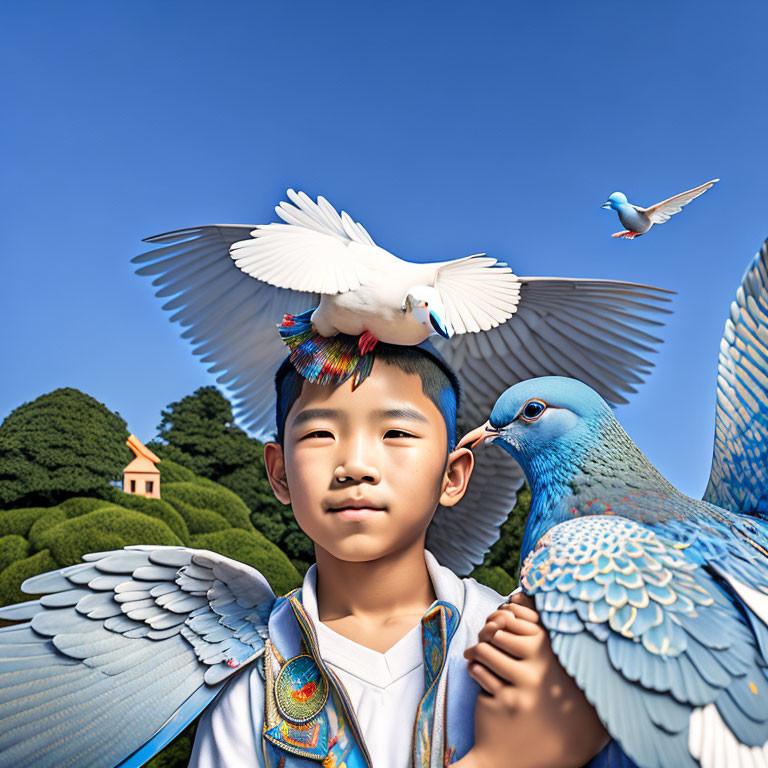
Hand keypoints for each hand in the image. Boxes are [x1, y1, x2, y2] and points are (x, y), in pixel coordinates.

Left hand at [456, 593, 608, 767]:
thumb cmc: (545, 687)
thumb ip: (533, 624)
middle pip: (494, 632)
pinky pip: (478, 673)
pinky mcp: (506, 702)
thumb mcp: (547, 655)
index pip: (511, 617)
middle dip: (484, 635)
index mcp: (552, 649)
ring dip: (476, 653)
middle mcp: (541, 667)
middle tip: (483, 643)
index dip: (497, 620)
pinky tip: (481, 677)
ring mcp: (525, 686)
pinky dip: (475, 671)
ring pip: (484, 651)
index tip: (495, 627)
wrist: (547, 740)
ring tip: (479, 658)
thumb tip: (516, 596)